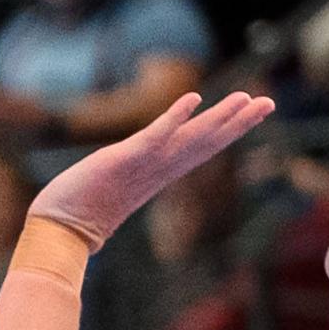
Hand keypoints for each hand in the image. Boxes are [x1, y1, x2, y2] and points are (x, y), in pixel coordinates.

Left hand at [26, 90, 276, 246]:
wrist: (59, 231)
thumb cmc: (80, 211)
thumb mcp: (116, 185)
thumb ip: (131, 174)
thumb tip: (137, 169)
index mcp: (159, 173)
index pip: (201, 147)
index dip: (228, 129)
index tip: (253, 110)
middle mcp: (158, 169)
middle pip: (206, 143)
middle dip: (238, 123)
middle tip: (269, 102)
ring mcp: (144, 165)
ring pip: (190, 139)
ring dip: (219, 118)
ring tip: (246, 99)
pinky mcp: (123, 159)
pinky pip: (153, 136)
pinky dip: (173, 118)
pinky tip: (193, 98)